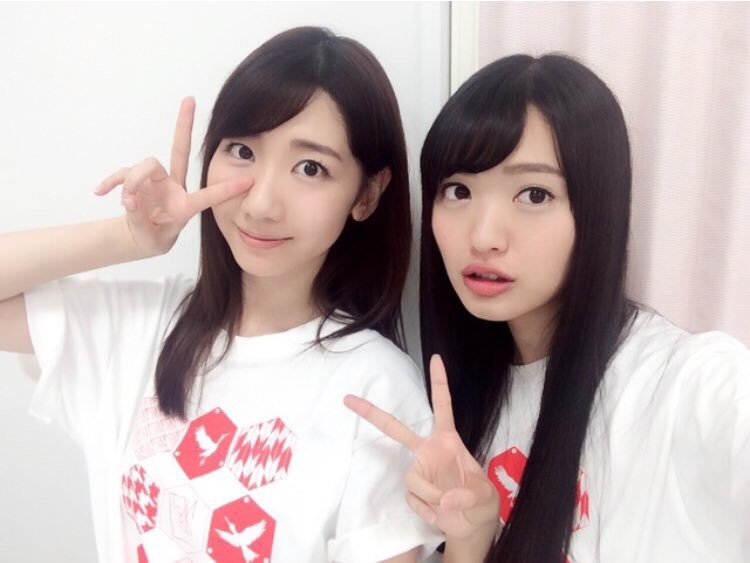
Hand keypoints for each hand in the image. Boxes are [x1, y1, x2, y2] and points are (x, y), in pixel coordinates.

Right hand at [94, 97, 252, 256]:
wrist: (141, 238)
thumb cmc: (154, 238)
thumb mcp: (152, 239)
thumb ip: (140, 219)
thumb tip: (129, 199)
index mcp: (185, 206)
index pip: (208, 196)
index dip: (227, 190)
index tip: (249, 180)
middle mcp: (173, 186)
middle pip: (178, 152)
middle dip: (183, 126)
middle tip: (189, 100)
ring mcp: (155, 181)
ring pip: (145, 165)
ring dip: (131, 182)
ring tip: (126, 205)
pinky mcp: (134, 180)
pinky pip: (122, 173)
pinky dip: (111, 182)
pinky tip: (100, 192)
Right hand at [344, 355, 499, 541]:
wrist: (472, 527)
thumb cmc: (482, 502)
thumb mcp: (485, 496)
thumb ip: (469, 495)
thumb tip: (445, 499)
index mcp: (448, 440)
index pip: (443, 407)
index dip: (439, 383)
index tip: (436, 358)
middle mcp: (428, 451)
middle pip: (396, 429)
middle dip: (372, 413)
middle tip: (348, 399)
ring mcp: (419, 471)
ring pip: (412, 479)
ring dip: (430, 495)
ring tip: (448, 505)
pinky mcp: (414, 492)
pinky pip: (413, 499)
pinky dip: (428, 510)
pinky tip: (440, 514)